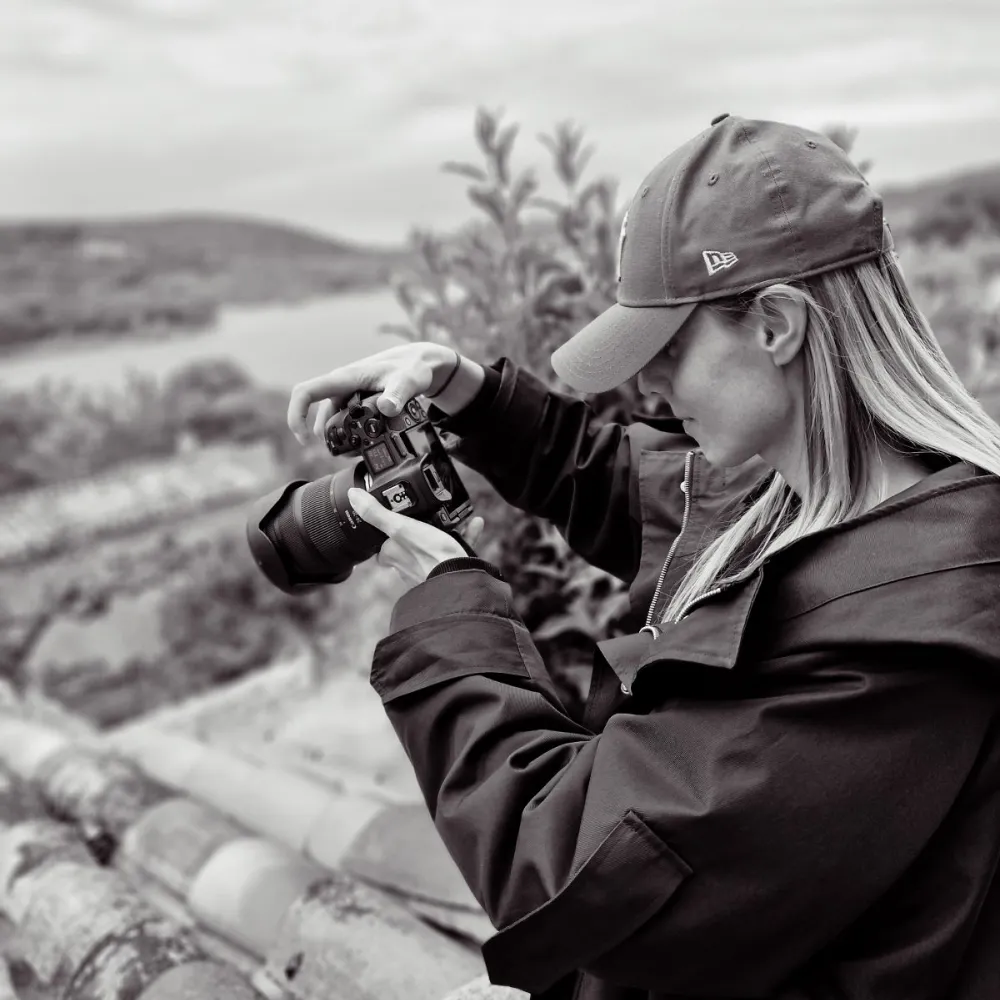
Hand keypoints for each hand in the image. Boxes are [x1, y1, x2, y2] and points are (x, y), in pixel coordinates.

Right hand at [287, 342, 459, 445]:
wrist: (419, 363)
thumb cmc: (411, 368)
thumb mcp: (407, 381)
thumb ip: (397, 394)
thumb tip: (386, 408)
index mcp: (344, 379)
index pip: (306, 392)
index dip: (296, 416)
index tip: (304, 439)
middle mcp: (341, 387)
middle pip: (319, 415)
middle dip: (328, 438)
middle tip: (347, 454)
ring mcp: (347, 395)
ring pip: (333, 421)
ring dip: (340, 438)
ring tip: (359, 451)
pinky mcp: (356, 402)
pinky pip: (345, 421)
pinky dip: (351, 434)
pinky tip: (366, 443)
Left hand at [347, 488, 486, 588]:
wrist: (458, 579)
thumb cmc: (427, 555)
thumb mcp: (400, 527)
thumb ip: (376, 513)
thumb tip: (353, 496)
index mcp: (394, 554)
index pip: (383, 544)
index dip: (386, 531)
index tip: (393, 517)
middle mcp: (409, 564)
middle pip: (409, 544)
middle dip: (418, 530)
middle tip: (426, 514)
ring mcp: (430, 568)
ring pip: (434, 546)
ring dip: (443, 531)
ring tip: (453, 517)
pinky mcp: (451, 568)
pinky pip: (458, 548)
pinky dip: (466, 535)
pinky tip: (476, 523)